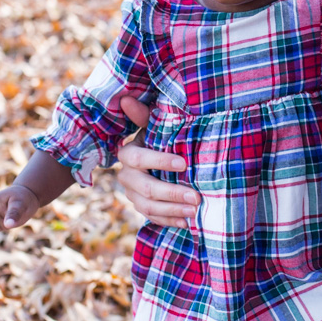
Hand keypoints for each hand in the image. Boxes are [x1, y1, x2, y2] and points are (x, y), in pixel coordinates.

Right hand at [117, 96, 199, 228]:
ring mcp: (132, 195)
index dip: (160, 161)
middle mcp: (126, 176)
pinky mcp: (141, 208)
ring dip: (173, 210)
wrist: (156, 160)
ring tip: (195, 211)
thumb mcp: (152, 126)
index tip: (184, 164)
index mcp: (127, 154)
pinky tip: (187, 222)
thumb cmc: (158, 138)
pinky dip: (170, 221)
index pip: (139, 159)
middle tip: (196, 196)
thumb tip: (126, 98)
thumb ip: (143, 115)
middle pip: (145, 189)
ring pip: (149, 207)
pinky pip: (152, 218)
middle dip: (172, 193)